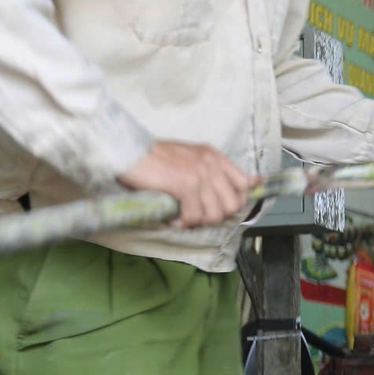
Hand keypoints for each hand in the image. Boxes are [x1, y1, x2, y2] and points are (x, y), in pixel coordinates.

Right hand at [120, 142, 257, 227]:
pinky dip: (184, 223)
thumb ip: (210, 171)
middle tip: (197, 216)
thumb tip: (238, 187)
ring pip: (215, 214)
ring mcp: (200, 174)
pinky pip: (194, 216)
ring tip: (184, 217)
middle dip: (216, 216)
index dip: (238, 201)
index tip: (222, 208)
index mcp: (215, 156)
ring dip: (199, 222)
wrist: (128, 151)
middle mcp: (212, 163)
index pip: (245, 183)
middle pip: (233, 204)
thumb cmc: (154, 158)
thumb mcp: (190, 158)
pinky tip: (174, 219)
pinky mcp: (185, 185)